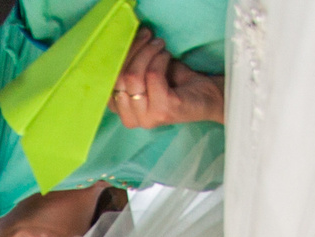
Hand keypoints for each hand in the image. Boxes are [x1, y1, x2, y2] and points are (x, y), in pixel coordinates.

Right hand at [109, 27, 224, 126]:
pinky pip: (152, 76)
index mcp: (122, 112)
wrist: (204, 97)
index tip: (132, 38)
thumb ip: (130, 67)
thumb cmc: (174, 83)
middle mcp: (131, 120)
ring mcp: (146, 118)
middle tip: (149, 37)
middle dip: (134, 50)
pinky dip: (160, 60)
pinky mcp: (162, 111)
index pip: (109, 82)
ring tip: (160, 45)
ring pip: (134, 76)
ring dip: (148, 53)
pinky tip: (167, 56)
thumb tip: (120, 42)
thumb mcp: (145, 75)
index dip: (119, 56)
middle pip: (119, 78)